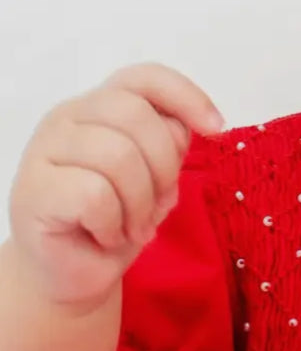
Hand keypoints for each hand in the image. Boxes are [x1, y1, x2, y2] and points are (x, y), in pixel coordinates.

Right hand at [7, 64, 224, 311]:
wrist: (72, 273)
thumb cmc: (115, 220)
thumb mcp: (154, 176)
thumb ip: (167, 144)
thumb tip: (185, 129)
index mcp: (98, 106)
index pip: (145, 78)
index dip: (186, 96)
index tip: (216, 128)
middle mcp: (67, 118)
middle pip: (136, 116)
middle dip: (164, 167)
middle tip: (160, 204)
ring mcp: (44, 151)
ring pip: (117, 156)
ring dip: (140, 203)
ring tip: (133, 227)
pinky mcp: (34, 191)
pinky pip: (94, 195)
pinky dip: (113, 224)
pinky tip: (105, 236)